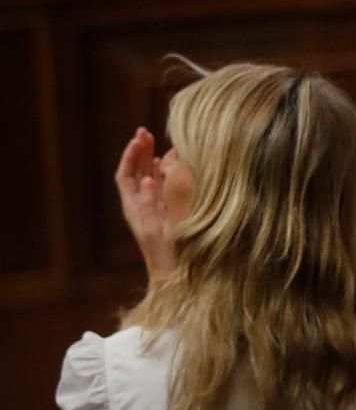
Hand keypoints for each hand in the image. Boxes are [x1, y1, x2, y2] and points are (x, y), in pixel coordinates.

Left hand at [114, 127, 175, 285]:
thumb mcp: (159, 229)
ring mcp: (155, 210)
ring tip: (157, 142)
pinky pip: (162, 189)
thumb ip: (152, 204)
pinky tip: (169, 165)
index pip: (126, 176)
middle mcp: (142, 207)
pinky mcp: (167, 214)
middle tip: (146, 132)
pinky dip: (164, 174)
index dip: (130, 156)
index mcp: (135, 209)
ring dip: (151, 160)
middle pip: (136, 174)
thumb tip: (147, 180)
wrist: (174, 278)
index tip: (139, 139)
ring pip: (149, 179)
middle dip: (140, 152)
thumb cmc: (168, 255)